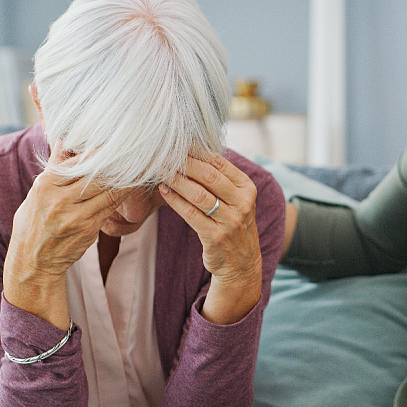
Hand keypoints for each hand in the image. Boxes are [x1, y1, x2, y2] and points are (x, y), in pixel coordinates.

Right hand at [3, 145, 129, 328]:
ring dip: (127, 177)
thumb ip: (55, 166)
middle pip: (97, 174)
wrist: (33, 261)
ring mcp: (77, 217)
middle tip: (136, 148)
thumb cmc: (34, 221)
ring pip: (110, 191)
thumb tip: (66, 138)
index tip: (117, 139)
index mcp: (46, 185)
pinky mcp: (90, 229)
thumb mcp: (37, 191)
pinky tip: (132, 184)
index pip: (78, 161)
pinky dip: (122, 194)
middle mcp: (60, 200)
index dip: (100, 150)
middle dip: (118, 162)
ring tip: (141, 163)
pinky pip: (111, 206)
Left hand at [159, 155, 261, 324]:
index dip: (196, 151)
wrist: (241, 264)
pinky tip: (164, 191)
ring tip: (160, 170)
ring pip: (198, 194)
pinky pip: (190, 214)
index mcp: (247, 188)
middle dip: (183, 163)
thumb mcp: (236, 200)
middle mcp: (242, 203)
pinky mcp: (216, 236)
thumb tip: (193, 150)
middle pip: (208, 176)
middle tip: (163, 153)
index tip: (177, 143)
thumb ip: (221, 179)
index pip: (220, 163)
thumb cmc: (232, 225)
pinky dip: (175, 200)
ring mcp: (230, 221)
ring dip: (176, 180)